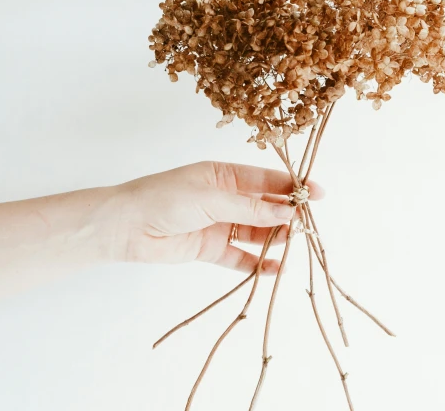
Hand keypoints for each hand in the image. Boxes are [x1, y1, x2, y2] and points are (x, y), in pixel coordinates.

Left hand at [104, 161, 323, 273]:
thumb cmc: (165, 198)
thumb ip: (249, 207)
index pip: (265, 178)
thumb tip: (286, 210)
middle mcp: (224, 198)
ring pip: (255, 231)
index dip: (291, 185)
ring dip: (274, 237)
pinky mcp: (210, 248)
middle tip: (306, 223)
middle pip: (264, 206)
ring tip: (293, 243)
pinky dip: (257, 263)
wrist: (127, 226)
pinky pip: (240, 256)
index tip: (317, 193)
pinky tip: (274, 268)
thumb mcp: (210, 197)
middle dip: (286, 213)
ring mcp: (218, 224)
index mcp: (223, 175)